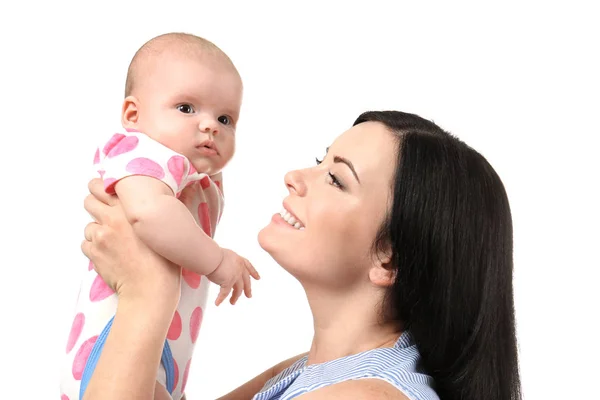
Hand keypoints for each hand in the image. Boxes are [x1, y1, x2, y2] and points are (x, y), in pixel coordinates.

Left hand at [81, 178, 180, 306]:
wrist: (150, 289)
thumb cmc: (164, 262)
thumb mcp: (167, 228)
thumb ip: (160, 209)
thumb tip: (179, 193)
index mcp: (129, 208)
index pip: (103, 185)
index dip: (102, 187)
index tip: (105, 190)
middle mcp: (112, 218)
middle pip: (89, 201)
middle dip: (95, 205)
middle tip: (105, 214)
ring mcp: (100, 236)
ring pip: (88, 225)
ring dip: (97, 231)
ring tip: (114, 241)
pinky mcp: (94, 253)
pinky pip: (86, 244)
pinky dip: (94, 248)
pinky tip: (109, 254)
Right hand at [206, 249, 259, 305]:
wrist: (211, 256)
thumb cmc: (214, 254)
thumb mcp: (225, 255)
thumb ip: (228, 262)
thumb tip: (223, 267)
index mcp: (239, 260)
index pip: (249, 267)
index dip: (254, 273)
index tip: (257, 278)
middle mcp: (239, 269)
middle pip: (246, 281)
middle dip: (248, 289)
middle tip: (249, 295)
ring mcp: (235, 276)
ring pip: (238, 290)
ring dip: (235, 297)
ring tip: (233, 302)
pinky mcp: (228, 283)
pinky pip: (224, 293)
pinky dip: (220, 299)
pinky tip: (218, 303)